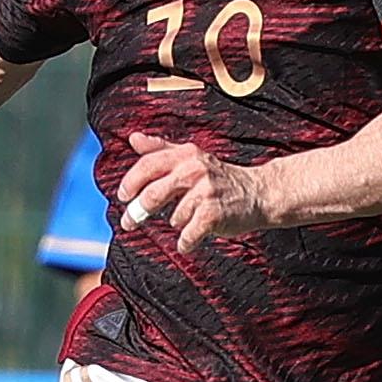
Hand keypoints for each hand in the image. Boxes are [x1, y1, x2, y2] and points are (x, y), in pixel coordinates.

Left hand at [117, 133, 280, 251]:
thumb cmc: (221, 178)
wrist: (259, 192)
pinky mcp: (214, 214)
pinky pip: (188, 234)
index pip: (148, 165)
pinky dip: (185, 242)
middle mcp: (195, 170)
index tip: (122, 196)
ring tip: (190, 220)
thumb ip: (161, 149)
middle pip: (153, 194)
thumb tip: (133, 138)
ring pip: (173, 217)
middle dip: (137, 212)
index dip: (130, 182)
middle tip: (130, 222)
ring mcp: (206, 192)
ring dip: (177, 223)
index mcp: (186, 155)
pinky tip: (188, 241)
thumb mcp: (192, 156)